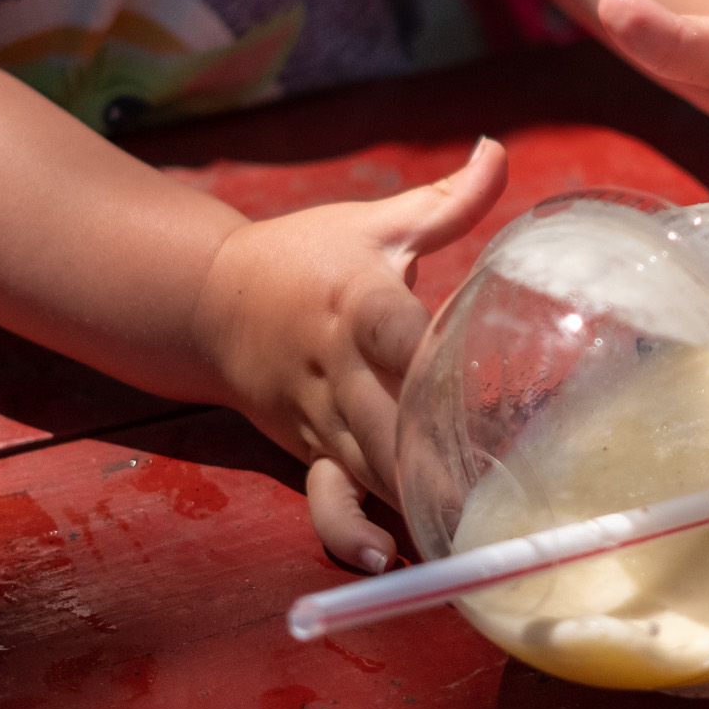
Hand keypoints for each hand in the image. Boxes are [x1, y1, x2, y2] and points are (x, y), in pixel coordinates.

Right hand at [190, 139, 507, 567]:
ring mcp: (317, 414)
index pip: (386, 323)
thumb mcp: (376, 220)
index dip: (416, 346)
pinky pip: (326, 497)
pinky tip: (386, 560)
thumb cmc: (308, 255)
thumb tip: (497, 148)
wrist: (211, 300)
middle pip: (380, 414)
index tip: (457, 371)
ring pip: (363, 465)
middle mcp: (334, 364)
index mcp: (355, 298)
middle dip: (427, 452)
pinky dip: (350, 530)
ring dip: (407, 500)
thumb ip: (448, 199)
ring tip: (460, 535)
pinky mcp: (307, 448)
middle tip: (487, 487)